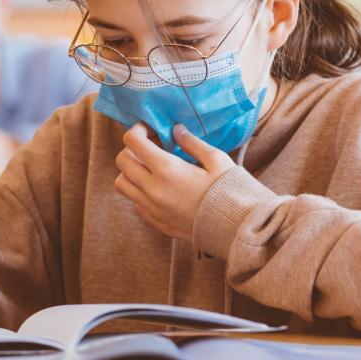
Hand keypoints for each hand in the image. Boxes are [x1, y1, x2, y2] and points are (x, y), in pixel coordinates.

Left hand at [113, 123, 234, 240]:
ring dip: (131, 172)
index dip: (138, 130)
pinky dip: (140, 193)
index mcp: (167, 169)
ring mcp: (152, 209)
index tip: (150, 130)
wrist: (239, 230)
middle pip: (121, 162)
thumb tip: (175, 130)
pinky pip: (135, 203)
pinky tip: (160, 188)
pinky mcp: (156, 223)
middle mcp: (153, 190)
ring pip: (122, 184)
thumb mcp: (217, 160)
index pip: (132, 142)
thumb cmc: (232, 191)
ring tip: (152, 169)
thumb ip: (191, 143)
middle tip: (152, 148)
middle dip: (132, 150)